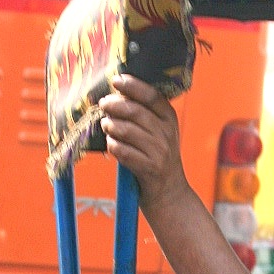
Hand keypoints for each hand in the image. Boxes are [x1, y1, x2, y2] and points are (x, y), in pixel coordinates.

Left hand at [98, 73, 186, 218]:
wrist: (169, 193)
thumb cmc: (157, 157)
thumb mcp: (159, 132)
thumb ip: (144, 114)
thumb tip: (117, 94)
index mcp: (169, 119)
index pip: (151, 96)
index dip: (132, 86)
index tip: (116, 80)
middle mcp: (166, 134)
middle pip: (135, 111)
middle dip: (114, 105)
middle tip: (103, 104)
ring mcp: (159, 152)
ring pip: (126, 130)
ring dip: (110, 126)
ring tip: (106, 125)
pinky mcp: (149, 169)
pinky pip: (122, 151)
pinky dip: (112, 146)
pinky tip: (111, 145)